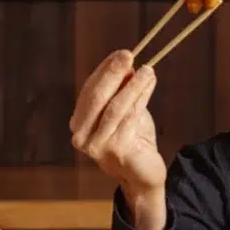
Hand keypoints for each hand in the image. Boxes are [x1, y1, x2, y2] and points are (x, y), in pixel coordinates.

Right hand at [69, 51, 165, 229]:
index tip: (121, 54)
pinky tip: (150, 84)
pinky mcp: (116, 151)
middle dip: (113, 74)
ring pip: (116, 107)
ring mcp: (97, 146)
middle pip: (97, 97)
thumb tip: (128, 65)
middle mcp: (81, 136)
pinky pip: (130, 118)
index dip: (105, 70)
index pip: (89, 90)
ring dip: (133, 85)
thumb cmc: (133, 140)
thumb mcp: (126, 111)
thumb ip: (124, 92)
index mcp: (79, 124)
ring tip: (147, 69)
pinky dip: (141, 97)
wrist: (143, 175)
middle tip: (128, 55)